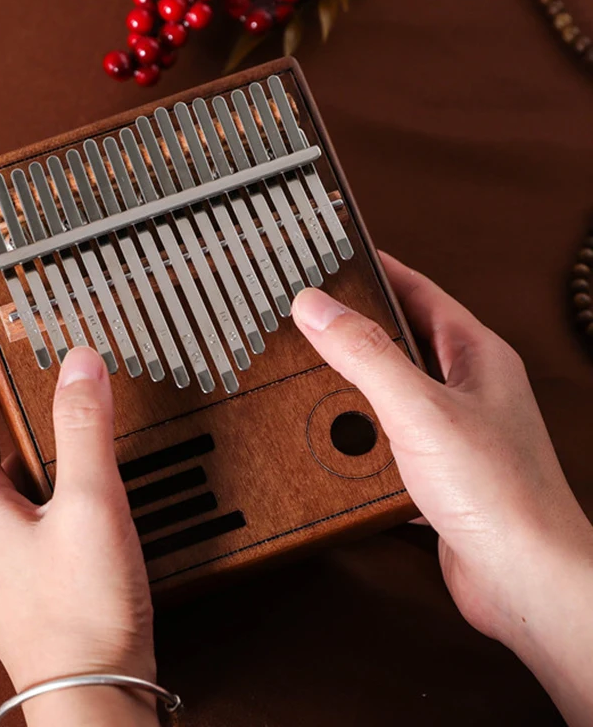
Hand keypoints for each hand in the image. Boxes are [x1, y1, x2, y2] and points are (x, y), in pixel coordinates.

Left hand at [0, 348, 157, 726]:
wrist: (93, 696)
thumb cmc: (84, 609)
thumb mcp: (90, 502)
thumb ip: (85, 428)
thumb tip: (78, 363)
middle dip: (11, 426)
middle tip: (41, 397)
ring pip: (6, 498)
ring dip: (31, 466)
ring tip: (69, 447)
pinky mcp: (17, 592)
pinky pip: (21, 528)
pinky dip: (43, 501)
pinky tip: (79, 508)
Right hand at [292, 252, 592, 725]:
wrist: (524, 582)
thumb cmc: (500, 494)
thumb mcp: (419, 408)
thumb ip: (366, 353)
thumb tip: (316, 305)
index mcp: (475, 356)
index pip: (419, 291)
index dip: (378, 269)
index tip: (338, 255)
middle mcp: (468, 388)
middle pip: (405, 338)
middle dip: (359, 324)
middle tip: (312, 312)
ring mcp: (454, 431)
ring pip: (395, 390)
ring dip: (356, 382)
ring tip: (312, 370)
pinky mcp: (438, 472)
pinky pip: (391, 437)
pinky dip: (361, 434)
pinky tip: (334, 439)